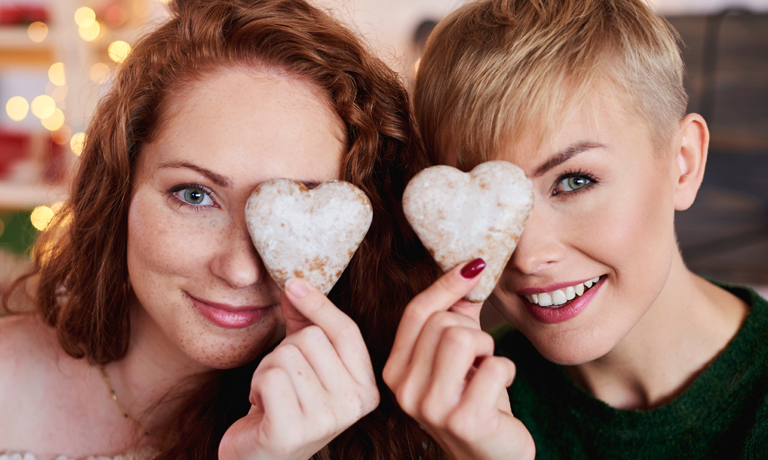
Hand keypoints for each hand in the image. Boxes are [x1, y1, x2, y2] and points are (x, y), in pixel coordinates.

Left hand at [219, 278, 379, 459]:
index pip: (346, 330)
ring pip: (286, 356)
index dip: (318, 304)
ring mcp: (325, 421)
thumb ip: (304, 322)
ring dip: (267, 369)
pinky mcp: (292, 432)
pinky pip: (269, 377)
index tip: (292, 283)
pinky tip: (261, 407)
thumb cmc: (285, 405)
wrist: (261, 458)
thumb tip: (295, 282)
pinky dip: (256, 385)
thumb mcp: (302, 361)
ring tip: (272, 395)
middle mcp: (354, 406)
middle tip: (283, 380)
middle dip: (285, 350)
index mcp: (367, 389)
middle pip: (312, 339)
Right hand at [383, 259, 535, 459]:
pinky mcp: (464, 421)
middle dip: (473, 331)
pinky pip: (495, 366)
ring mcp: (431, 408)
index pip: (416, 312)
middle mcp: (404, 390)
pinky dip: (507, 370)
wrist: (491, 456)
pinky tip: (500, 389)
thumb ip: (457, 314)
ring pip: (463, 338)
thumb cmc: (475, 401)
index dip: (446, 284)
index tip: (475, 265)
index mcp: (395, 370)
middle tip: (478, 357)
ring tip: (486, 370)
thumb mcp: (458, 356)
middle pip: (443, 323)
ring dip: (488, 348)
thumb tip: (470, 267)